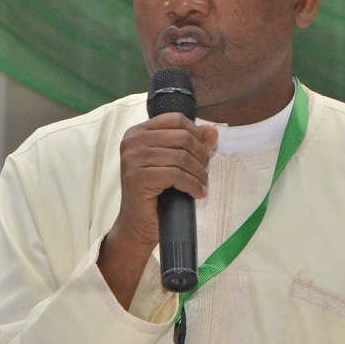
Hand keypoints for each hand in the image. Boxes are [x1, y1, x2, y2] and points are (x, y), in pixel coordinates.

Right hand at [98, 114, 217, 307]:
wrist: (138, 224)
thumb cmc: (156, 192)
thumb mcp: (175, 163)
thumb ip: (192, 143)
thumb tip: (212, 130)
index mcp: (138, 131)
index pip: (176, 119)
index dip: (196, 134)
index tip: (204, 152)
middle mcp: (132, 141)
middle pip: (182, 137)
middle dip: (201, 156)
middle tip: (205, 173)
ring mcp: (132, 158)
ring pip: (181, 157)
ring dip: (199, 173)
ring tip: (203, 185)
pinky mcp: (137, 177)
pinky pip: (176, 175)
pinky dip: (193, 185)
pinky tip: (198, 194)